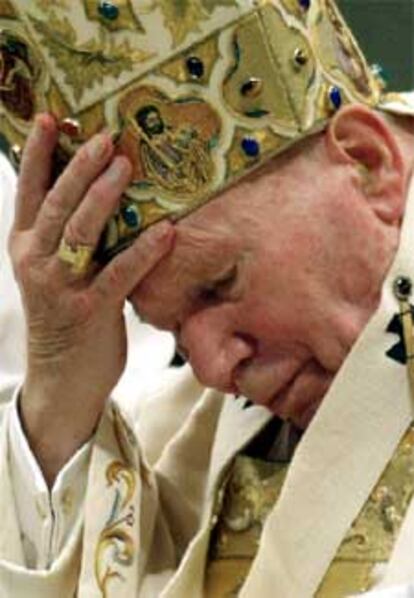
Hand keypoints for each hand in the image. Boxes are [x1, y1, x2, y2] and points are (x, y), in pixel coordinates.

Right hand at [8, 114, 174, 483]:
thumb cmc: (64, 318)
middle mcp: (36, 263)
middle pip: (57, 205)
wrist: (62, 379)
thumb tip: (98, 193)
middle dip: (79, 167)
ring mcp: (61, 288)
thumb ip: (65, 238)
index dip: (37, 155)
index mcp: (24, 248)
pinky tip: (166, 231)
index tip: (50, 118)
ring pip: (80, 232)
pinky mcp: (91, 312)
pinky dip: (143, 252)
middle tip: (103, 136)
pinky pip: (120, 275)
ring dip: (103, 196)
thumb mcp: (52, 274)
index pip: (29, 193)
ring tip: (125, 164)